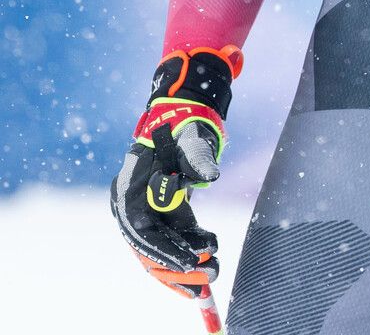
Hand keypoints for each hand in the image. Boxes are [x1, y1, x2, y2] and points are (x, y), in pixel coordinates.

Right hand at [110, 45, 240, 296]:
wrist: (182, 116)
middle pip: (150, 247)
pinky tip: (212, 251)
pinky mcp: (163, 211)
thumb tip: (211, 176)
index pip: (141, 229)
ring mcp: (147, 209)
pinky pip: (173, 238)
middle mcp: (133, 203)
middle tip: (206, 279)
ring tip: (214, 274)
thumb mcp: (190, 138)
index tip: (189, 262)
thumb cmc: (183, 126)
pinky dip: (190, 248)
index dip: (164, 249)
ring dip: (185, 264)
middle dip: (177, 266)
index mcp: (130, 187)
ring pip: (162, 247)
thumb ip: (198, 156)